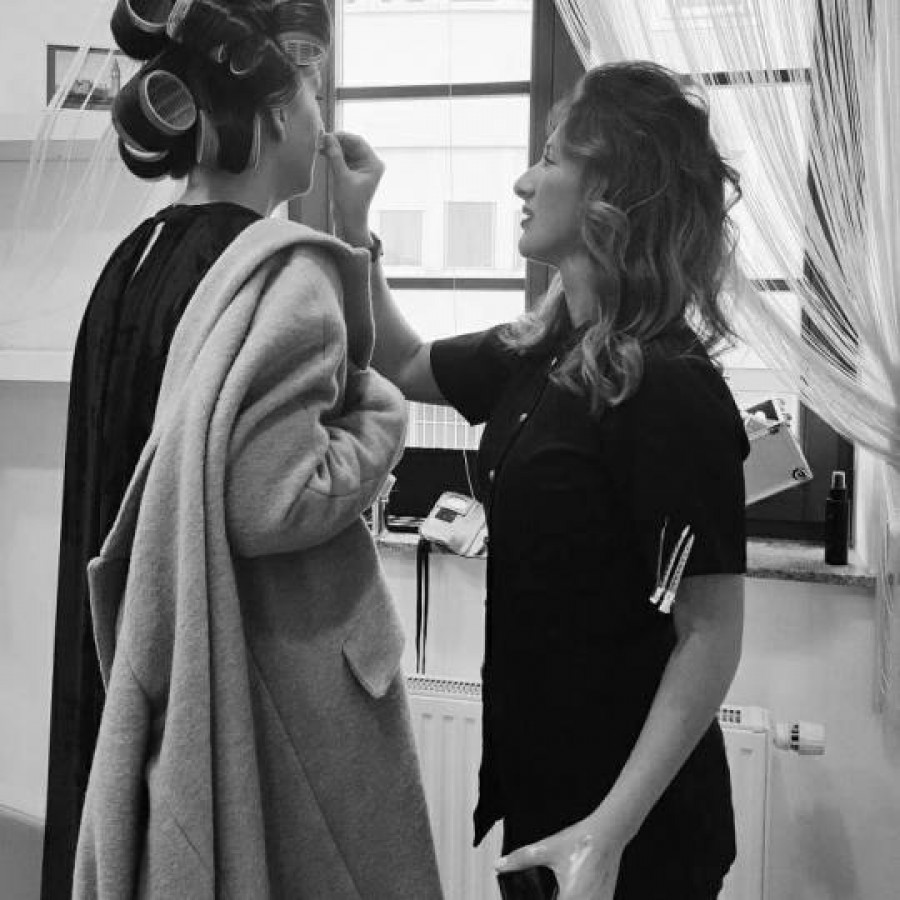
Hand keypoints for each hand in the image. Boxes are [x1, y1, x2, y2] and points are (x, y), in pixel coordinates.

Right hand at [319, 131, 384, 245]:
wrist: (350, 221)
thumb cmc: (350, 203)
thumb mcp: (342, 177)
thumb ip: (335, 156)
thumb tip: (328, 137)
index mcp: (374, 164)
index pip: (358, 142)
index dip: (342, 137)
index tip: (326, 135)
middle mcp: (370, 163)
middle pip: (352, 144)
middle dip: (336, 142)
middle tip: (320, 140)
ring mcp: (361, 166)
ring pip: (346, 150)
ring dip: (333, 147)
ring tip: (319, 147)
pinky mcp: (353, 171)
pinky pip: (343, 157)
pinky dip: (333, 154)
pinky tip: (322, 152)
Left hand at [495, 813, 625, 899]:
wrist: (608, 833)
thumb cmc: (581, 841)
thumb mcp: (547, 849)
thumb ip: (521, 859)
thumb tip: (499, 865)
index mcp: (572, 898)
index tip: (540, 896)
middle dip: (551, 899)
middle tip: (550, 890)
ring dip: (565, 899)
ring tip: (557, 890)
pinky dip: (578, 898)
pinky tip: (570, 891)